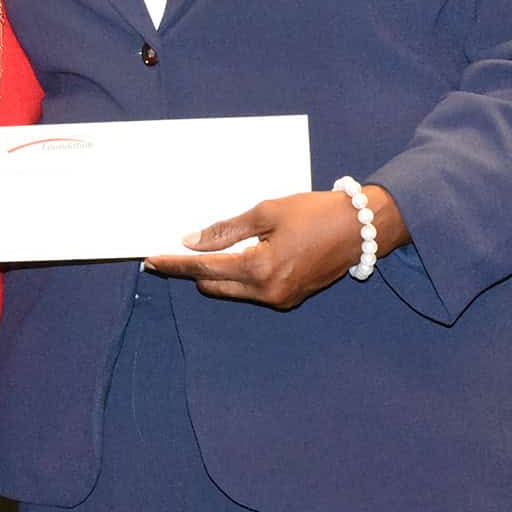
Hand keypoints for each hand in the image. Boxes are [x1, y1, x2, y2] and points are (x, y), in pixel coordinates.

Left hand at [144, 186, 406, 310]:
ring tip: (210, 246)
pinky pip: (252, 289)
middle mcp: (267, 291)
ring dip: (218, 271)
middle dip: (194, 269)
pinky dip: (240, 274)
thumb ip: (226, 229)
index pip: (204, 268)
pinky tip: (241, 252)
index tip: (151, 261)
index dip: (176, 264)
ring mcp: (280, 299)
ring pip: (232, 289)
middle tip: (178, 248)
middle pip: (214, 284)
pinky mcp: (289, 297)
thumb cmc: (313, 213)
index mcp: (259, 269)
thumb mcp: (266, 212)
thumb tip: (191, 241)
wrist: (359, 229)